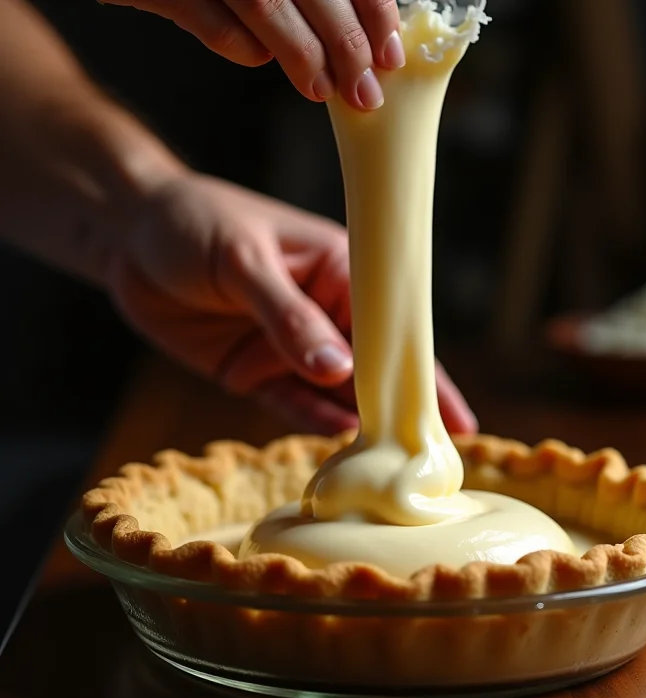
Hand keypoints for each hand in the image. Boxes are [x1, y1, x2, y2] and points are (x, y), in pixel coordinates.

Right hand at [100, 1, 404, 110]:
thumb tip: (350, 25)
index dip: (374, 9)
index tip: (390, 54)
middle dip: (347, 44)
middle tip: (365, 92)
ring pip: (266, 2)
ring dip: (301, 53)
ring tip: (322, 91)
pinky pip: (203, 15)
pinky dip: (238, 44)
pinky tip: (257, 59)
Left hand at [108, 171, 477, 435]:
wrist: (130, 237)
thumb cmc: (194, 223)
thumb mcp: (242, 259)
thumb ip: (288, 316)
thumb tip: (338, 369)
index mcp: (340, 271)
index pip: (393, 326)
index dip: (423, 370)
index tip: (455, 417)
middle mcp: (326, 313)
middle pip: (375, 368)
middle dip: (402, 409)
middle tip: (433, 459)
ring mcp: (292, 348)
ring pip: (339, 394)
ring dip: (364, 426)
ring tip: (396, 466)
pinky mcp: (257, 373)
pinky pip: (294, 407)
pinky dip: (317, 426)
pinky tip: (342, 448)